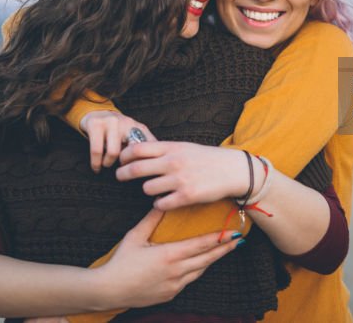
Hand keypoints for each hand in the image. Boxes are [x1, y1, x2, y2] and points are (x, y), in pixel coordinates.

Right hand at [79, 111, 156, 172]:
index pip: (148, 148)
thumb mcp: (133, 136)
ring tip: (106, 165)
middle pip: (132, 152)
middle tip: (121, 171)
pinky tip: (96, 167)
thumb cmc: (117, 131)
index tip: (138, 172)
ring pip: (113, 152)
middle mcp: (127, 122)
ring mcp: (111, 121)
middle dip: (126, 166)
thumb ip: (143, 148)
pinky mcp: (96, 124)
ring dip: (108, 163)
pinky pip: (97, 150)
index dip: (145, 163)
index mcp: (139, 128)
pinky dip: (96, 163)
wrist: (97, 111)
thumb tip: (152, 168)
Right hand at [98, 208, 241, 307]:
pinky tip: (200, 264)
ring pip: (200, 271)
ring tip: (223, 250)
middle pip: (207, 259)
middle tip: (238, 240)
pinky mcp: (170, 294)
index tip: (234, 232)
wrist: (110, 290)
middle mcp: (176, 271)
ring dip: (212, 260)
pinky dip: (197, 271)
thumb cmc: (121, 262)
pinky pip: (189, 281)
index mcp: (169, 255)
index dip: (220, 239)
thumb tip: (161, 202)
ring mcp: (174, 285)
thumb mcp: (135, 236)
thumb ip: (151, 220)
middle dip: (223, 249)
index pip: (201, 245)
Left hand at [116, 142, 252, 210]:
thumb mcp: (184, 147)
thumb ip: (163, 150)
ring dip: (147, 190)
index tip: (121, 159)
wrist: (232, 170)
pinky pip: (161, 204)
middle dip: (123, 173)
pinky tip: (164, 200)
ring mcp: (180, 180)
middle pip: (136, 168)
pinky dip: (159, 203)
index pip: (138, 148)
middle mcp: (173, 162)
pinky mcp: (186, 196)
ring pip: (147, 188)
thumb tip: (137, 150)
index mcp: (172, 148)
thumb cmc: (206, 158)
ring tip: (154, 188)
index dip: (124, 154)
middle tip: (120, 176)